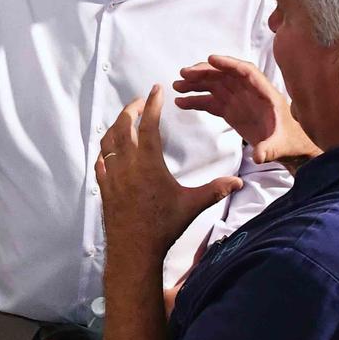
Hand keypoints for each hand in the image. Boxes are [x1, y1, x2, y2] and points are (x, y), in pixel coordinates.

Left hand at [94, 85, 242, 262]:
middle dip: (130, 110)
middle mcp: (127, 165)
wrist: (134, 250)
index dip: (152, 105)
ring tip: (124, 121)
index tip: (155, 89)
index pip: (148, 125)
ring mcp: (112, 176)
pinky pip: (100, 162)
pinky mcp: (104, 188)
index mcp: (149, 164)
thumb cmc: (163, 227)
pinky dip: (104, 151)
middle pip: (123, 127)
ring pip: (108, 142)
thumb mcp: (192, 206)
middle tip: (139, 101)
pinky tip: (109, 151)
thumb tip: (238, 182)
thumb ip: (215, 190)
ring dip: (115, 126)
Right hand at [173, 55, 318, 166]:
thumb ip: (270, 149)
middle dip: (205, 72)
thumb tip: (259, 156)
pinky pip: (211, 102)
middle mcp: (249, 92)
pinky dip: (196, 100)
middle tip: (184, 74)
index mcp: (265, 93)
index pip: (246, 72)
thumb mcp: (281, 147)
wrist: (289, 149)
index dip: (228, 64)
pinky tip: (181, 102)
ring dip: (196, 84)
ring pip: (215, 86)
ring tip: (177, 86)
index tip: (210, 59)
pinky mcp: (231, 111)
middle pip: (225, 75)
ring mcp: (239, 101)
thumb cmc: (290, 143)